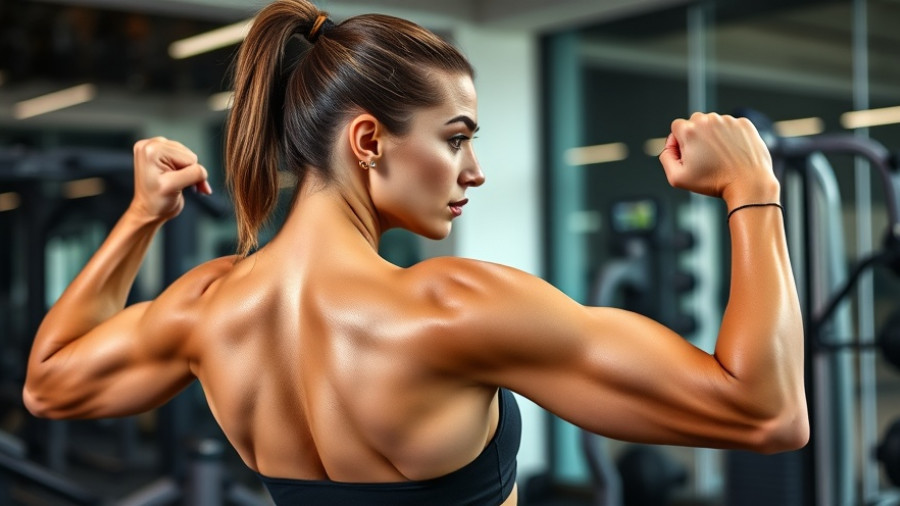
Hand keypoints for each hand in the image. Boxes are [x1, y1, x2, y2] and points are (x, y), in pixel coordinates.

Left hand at [129, 137, 211, 221]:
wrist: (148, 210)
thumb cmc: (155, 202)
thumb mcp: (173, 186)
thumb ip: (193, 174)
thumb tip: (203, 171)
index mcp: (152, 150)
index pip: (188, 157)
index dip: (189, 173)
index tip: (181, 186)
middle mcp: (151, 145)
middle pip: (188, 154)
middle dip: (189, 172)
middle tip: (181, 186)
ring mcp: (156, 147)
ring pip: (188, 156)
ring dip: (188, 172)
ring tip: (178, 183)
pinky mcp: (161, 152)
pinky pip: (184, 157)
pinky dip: (185, 170)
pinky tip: (178, 179)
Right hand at [658, 112, 777, 205]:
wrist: (748, 183)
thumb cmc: (714, 182)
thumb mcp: (677, 178)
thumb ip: (665, 158)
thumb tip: (669, 145)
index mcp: (690, 130)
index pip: (677, 127)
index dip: (679, 142)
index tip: (688, 155)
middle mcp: (708, 120)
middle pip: (695, 122)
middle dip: (697, 137)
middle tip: (705, 157)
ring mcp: (728, 120)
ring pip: (714, 123)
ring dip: (714, 136)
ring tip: (721, 156)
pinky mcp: (744, 124)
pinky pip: (731, 126)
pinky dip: (730, 137)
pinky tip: (732, 152)